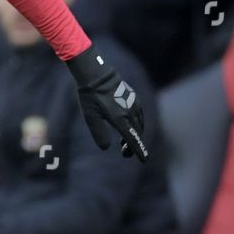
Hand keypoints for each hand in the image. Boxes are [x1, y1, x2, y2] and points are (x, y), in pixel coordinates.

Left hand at [66, 47, 148, 161]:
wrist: (95, 73)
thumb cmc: (90, 96)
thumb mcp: (89, 116)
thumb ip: (98, 133)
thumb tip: (106, 148)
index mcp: (119, 118)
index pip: (132, 139)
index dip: (138, 151)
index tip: (144, 160)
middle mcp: (130, 112)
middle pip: (137, 133)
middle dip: (133, 145)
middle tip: (124, 154)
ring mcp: (133, 103)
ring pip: (140, 124)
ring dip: (135, 135)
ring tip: (124, 142)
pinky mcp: (134, 97)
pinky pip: (140, 115)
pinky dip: (137, 124)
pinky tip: (130, 126)